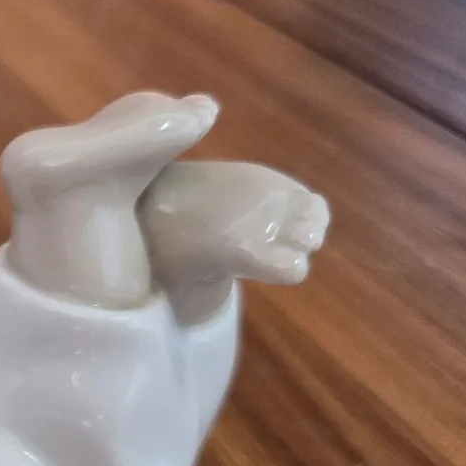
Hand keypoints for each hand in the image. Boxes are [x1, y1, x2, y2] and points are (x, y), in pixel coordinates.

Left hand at [140, 161, 329, 322]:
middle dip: (296, 247)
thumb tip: (240, 292)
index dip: (284, 272)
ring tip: (279, 231)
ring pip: (315, 212)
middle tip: (270, 249)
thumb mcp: (187, 285)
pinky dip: (299, 206)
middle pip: (311, 238)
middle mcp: (266, 219)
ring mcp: (269, 190)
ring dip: (304, 225)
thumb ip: (218, 291)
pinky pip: (303, 192)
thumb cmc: (164, 249)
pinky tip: (276, 214)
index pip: (295, 269)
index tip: (264, 269)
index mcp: (248, 252)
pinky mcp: (264, 172)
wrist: (150, 196)